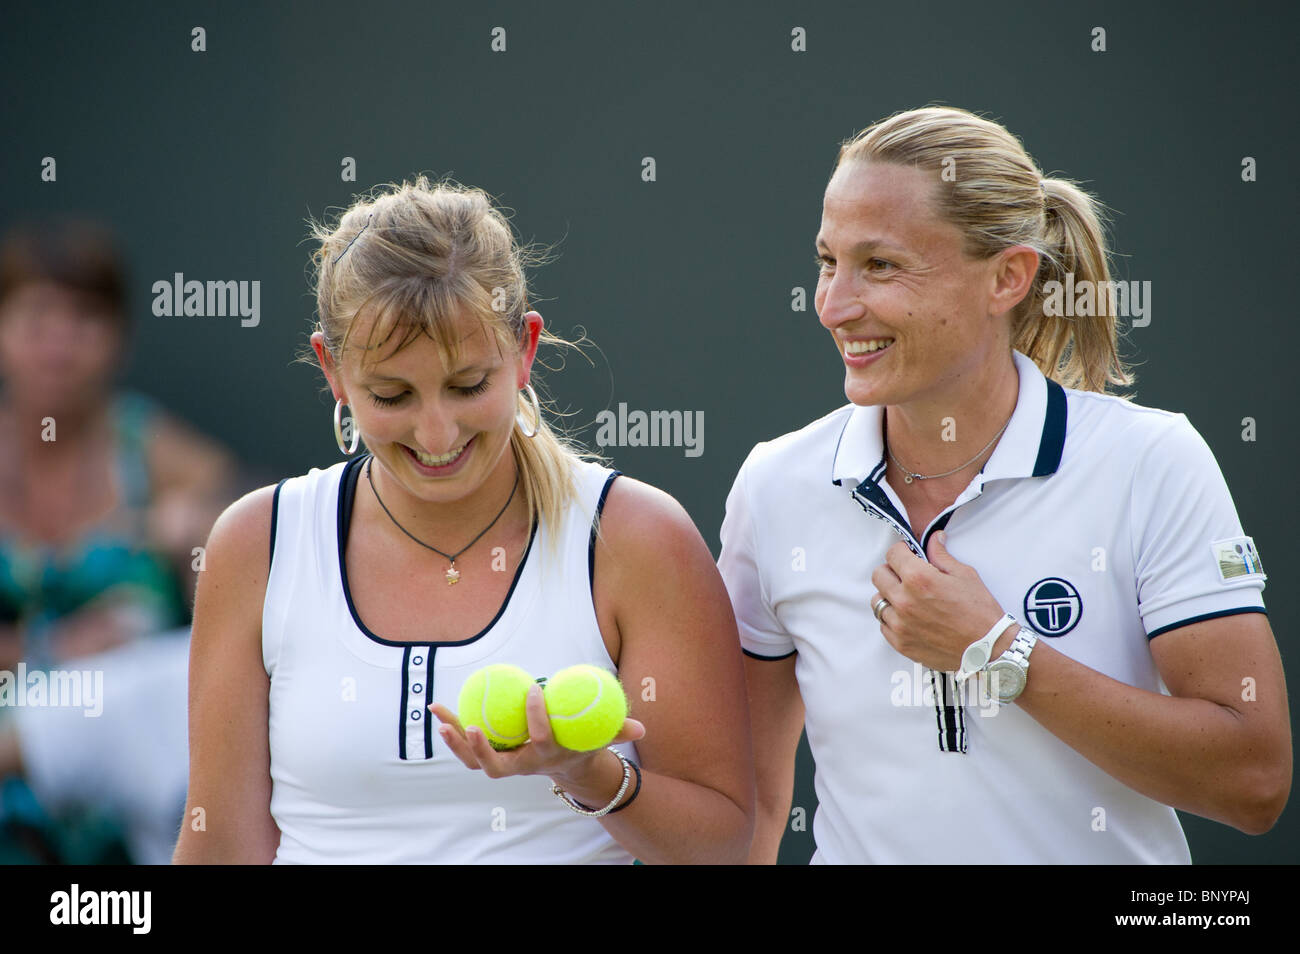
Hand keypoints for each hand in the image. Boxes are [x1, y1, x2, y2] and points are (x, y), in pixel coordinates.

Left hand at [429, 683, 645, 789]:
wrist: (566, 767)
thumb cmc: (583, 745)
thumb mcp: (601, 738)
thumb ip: (619, 731)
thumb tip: (642, 727)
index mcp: (545, 759)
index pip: (540, 739)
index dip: (536, 718)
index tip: (535, 688)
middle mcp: (519, 765)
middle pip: (493, 766)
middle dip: (478, 750)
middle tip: (469, 726)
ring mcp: (501, 762)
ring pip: (472, 759)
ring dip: (454, 739)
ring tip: (441, 713)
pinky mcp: (489, 754)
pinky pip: (467, 744)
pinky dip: (452, 727)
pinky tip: (439, 708)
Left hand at [869, 531, 1010, 670]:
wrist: (989, 650)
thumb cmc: (980, 612)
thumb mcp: (964, 575)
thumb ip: (941, 555)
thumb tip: (934, 538)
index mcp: (919, 579)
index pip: (892, 554)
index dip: (902, 551)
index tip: (909, 555)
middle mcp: (904, 600)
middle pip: (879, 575)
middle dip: (892, 570)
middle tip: (907, 575)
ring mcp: (900, 624)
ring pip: (877, 601)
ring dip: (889, 595)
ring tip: (908, 598)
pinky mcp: (900, 643)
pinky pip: (883, 625)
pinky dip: (892, 618)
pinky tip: (909, 617)